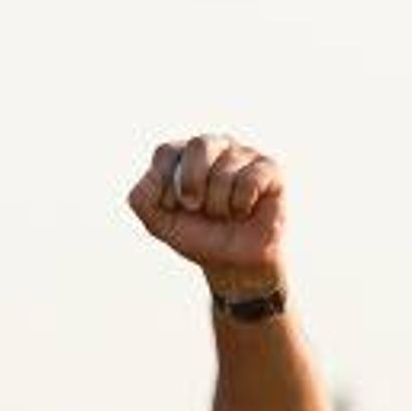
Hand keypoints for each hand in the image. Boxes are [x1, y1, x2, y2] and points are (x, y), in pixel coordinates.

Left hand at [125, 135, 287, 296]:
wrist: (235, 265)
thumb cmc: (199, 238)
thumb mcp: (160, 225)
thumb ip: (142, 200)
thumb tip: (152, 174)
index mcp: (184, 154)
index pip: (167, 152)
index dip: (166, 184)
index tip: (173, 208)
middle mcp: (215, 146)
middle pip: (199, 145)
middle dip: (193, 184)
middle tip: (197, 208)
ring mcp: (243, 154)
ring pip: (225, 170)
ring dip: (220, 205)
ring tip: (225, 214)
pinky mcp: (269, 168)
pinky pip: (250, 179)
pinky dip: (242, 204)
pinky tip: (244, 211)